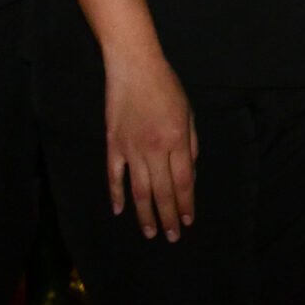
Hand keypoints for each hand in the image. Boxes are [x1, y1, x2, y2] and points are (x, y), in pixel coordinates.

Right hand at [104, 49, 197, 240]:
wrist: (134, 67)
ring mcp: (132, 148)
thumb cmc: (166, 86)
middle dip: (168, 217)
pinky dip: (116, 194)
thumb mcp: (189, 112)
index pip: (184, 182)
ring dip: (145, 214)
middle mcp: (155, 149)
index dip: (186, 204)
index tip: (188, 221)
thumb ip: (191, 143)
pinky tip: (120, 211)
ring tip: (149, 233)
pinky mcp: (113, 144)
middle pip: (163, 191)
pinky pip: (114, 175)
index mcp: (178, 140)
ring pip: (139, 190)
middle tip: (172, 237)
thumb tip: (189, 171)